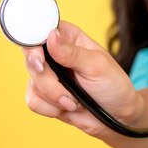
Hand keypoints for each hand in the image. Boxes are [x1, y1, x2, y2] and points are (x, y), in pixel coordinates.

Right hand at [22, 21, 138, 136]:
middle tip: (66, 91)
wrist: (116, 115)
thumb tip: (52, 36)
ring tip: (74, 101)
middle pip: (32, 60)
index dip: (34, 46)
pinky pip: (33, 101)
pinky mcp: (45, 94)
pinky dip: (50, 108)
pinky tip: (67, 107)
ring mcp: (48, 74)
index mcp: (68, 37)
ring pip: (32, 83)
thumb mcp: (97, 66)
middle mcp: (54, 53)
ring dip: (53, 97)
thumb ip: (72, 53)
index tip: (40, 61)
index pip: (39, 32)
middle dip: (48, 81)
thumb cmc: (112, 84)